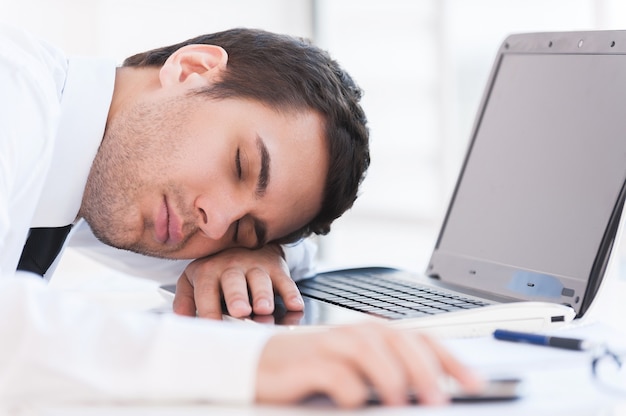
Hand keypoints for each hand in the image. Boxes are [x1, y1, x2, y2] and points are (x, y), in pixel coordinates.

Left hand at [172, 244, 303, 318]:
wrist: (246, 246)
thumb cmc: (218, 271)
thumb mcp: (195, 279)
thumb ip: (185, 299)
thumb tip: (180, 319)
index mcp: (208, 271)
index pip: (206, 289)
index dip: (208, 308)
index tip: (211, 325)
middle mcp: (231, 266)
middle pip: (234, 281)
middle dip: (237, 296)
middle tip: (240, 311)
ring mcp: (255, 266)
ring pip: (260, 280)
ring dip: (263, 295)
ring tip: (264, 310)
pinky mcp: (276, 267)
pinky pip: (285, 281)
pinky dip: (291, 294)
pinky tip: (295, 306)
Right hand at [256, 323, 482, 407]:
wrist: (261, 366)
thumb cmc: (313, 371)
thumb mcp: (357, 373)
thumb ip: (389, 376)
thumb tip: (430, 394)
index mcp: (373, 334)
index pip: (419, 339)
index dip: (449, 359)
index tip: (474, 383)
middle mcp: (354, 334)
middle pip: (398, 340)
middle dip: (424, 370)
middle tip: (438, 400)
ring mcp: (329, 345)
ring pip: (368, 349)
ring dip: (391, 377)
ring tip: (401, 403)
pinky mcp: (305, 364)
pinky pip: (333, 371)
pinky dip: (350, 387)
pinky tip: (356, 402)